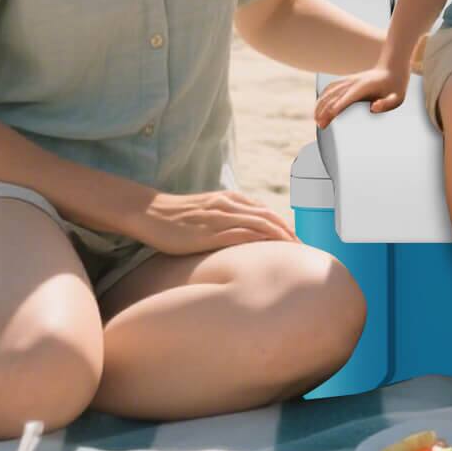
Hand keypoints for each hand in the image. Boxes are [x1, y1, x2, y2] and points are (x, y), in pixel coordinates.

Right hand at [131, 191, 298, 255]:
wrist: (149, 212)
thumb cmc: (175, 217)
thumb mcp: (205, 212)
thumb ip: (223, 219)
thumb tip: (237, 236)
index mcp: (229, 199)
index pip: (265, 210)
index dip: (283, 225)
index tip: (295, 240)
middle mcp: (229, 204)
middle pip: (270, 216)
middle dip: (289, 232)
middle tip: (302, 248)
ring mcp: (221, 216)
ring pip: (261, 223)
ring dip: (281, 237)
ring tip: (294, 251)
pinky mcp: (210, 231)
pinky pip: (243, 234)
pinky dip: (262, 240)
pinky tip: (272, 250)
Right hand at [315, 65, 407, 128]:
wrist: (393, 69)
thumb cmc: (396, 86)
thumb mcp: (397, 97)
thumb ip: (387, 104)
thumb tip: (372, 108)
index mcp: (364, 87)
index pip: (346, 98)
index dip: (335, 108)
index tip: (327, 119)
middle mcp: (354, 82)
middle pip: (334, 96)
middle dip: (325, 110)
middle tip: (320, 125)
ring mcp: (350, 80)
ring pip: (330, 91)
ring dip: (321, 103)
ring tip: (316, 118)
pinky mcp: (348, 80)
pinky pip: (331, 87)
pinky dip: (323, 95)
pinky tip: (319, 105)